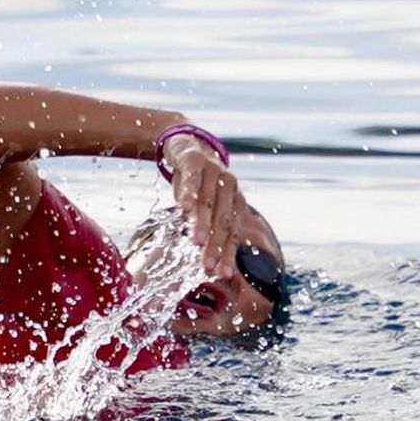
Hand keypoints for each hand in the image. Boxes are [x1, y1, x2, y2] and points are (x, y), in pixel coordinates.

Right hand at [163, 134, 243, 278]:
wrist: (187, 146)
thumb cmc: (198, 185)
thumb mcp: (206, 207)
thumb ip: (207, 228)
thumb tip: (207, 262)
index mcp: (236, 201)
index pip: (233, 232)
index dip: (227, 254)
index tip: (221, 274)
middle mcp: (230, 186)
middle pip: (223, 221)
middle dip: (216, 245)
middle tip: (207, 265)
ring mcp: (214, 172)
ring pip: (208, 202)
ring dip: (203, 223)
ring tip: (197, 242)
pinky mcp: (196, 161)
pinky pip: (192, 181)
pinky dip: (188, 195)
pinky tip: (183, 211)